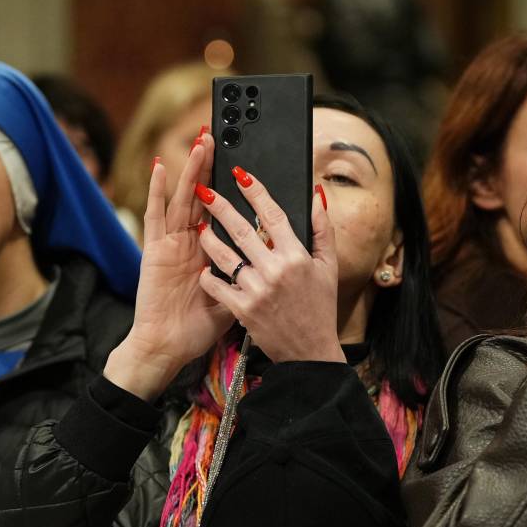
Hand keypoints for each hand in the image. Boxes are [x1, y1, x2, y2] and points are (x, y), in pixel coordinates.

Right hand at [104, 130, 234, 398]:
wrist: (167, 348)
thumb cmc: (196, 328)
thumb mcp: (235, 298)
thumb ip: (251, 275)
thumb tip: (277, 258)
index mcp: (207, 251)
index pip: (222, 212)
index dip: (231, 187)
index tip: (243, 162)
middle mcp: (188, 242)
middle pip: (202, 196)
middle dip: (211, 166)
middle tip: (220, 135)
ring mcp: (171, 244)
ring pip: (183, 198)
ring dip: (191, 168)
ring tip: (202, 140)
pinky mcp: (155, 250)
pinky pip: (156, 215)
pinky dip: (158, 190)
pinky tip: (162, 167)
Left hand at [195, 173, 343, 363]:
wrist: (309, 351)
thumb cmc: (319, 307)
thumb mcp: (329, 267)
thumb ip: (322, 229)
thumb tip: (315, 196)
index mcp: (297, 256)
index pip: (273, 214)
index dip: (255, 191)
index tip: (241, 175)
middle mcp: (276, 270)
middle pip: (241, 229)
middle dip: (219, 206)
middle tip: (203, 190)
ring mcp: (257, 290)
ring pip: (224, 255)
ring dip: (208, 237)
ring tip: (198, 224)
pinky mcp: (242, 309)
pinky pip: (217, 285)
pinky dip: (208, 275)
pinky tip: (204, 267)